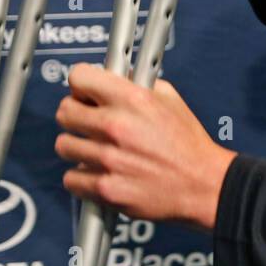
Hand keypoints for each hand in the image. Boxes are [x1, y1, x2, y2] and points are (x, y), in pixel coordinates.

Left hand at [55, 62, 236, 232]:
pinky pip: (71, 178)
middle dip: (75, 115)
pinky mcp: (105, 188)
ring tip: (97, 150)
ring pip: (64, 145)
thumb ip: (138, 85)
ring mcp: (108, 159)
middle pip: (64, 112)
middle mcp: (117, 126)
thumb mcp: (170, 99)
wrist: (201, 184)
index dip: (81, 84)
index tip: (84, 92)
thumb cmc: (188, 144)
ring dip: (78, 148)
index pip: (79, 77)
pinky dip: (82, 177)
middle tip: (88, 122)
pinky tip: (100, 172)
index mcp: (133, 100)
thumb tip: (113, 78)